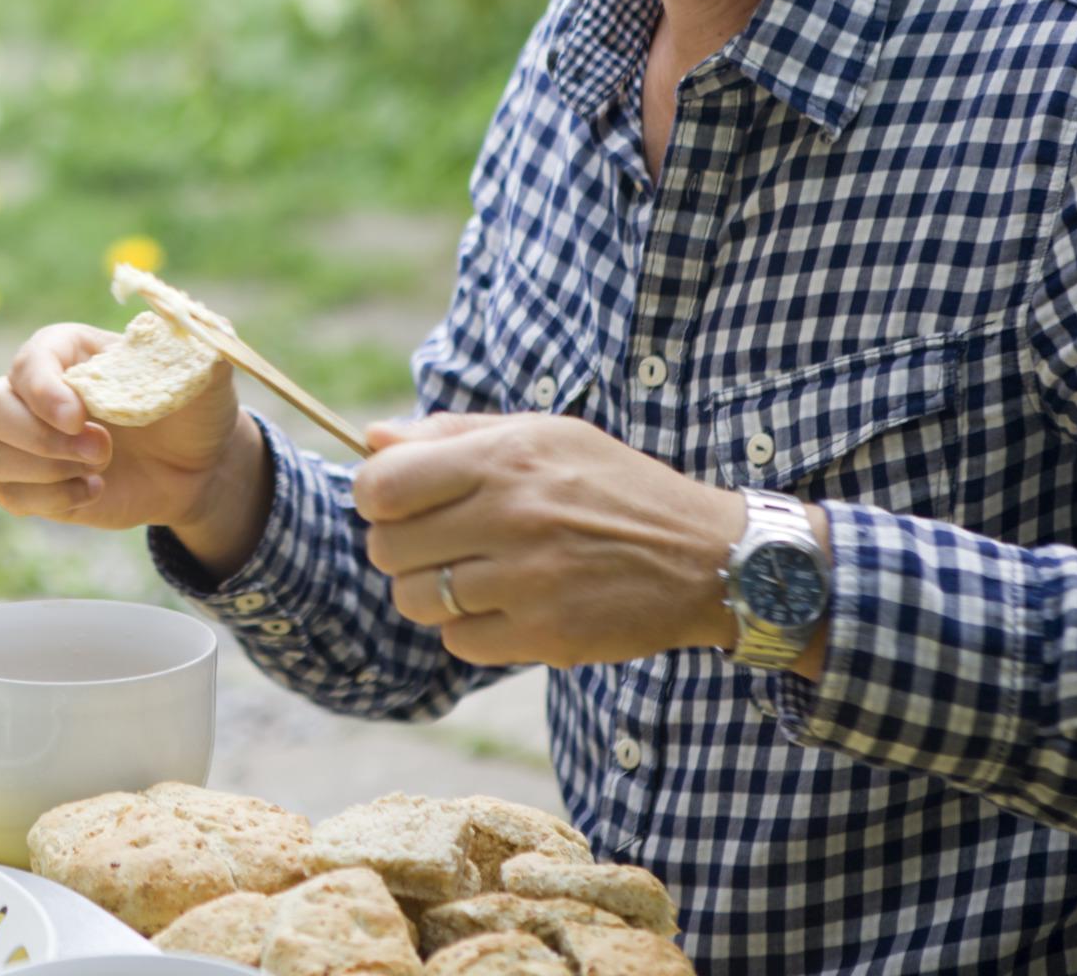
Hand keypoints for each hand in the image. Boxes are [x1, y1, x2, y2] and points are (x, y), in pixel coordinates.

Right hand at [0, 323, 257, 551]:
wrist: (197, 466)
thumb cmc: (193, 407)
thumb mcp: (203, 370)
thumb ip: (188, 342)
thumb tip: (167, 318)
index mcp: (67, 350)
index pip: (29, 360)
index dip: (42, 390)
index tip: (77, 417)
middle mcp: (36, 392)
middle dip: (38, 436)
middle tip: (101, 448)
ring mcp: (29, 441)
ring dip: (41, 469)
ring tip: (99, 468)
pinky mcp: (35, 483)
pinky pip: (9, 494)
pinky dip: (50, 498)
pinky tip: (95, 490)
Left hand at [354, 412, 746, 668]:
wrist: (704, 556)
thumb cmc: (613, 487)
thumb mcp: (543, 435)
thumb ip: (452, 433)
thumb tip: (372, 438)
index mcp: (503, 458)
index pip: (383, 485)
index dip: (375, 497)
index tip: (398, 503)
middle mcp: (510, 517)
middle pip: (388, 549)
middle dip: (399, 548)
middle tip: (436, 544)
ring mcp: (527, 581)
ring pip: (415, 600)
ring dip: (431, 592)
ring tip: (471, 576)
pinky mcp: (545, 634)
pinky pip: (459, 642)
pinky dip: (470, 630)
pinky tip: (505, 607)